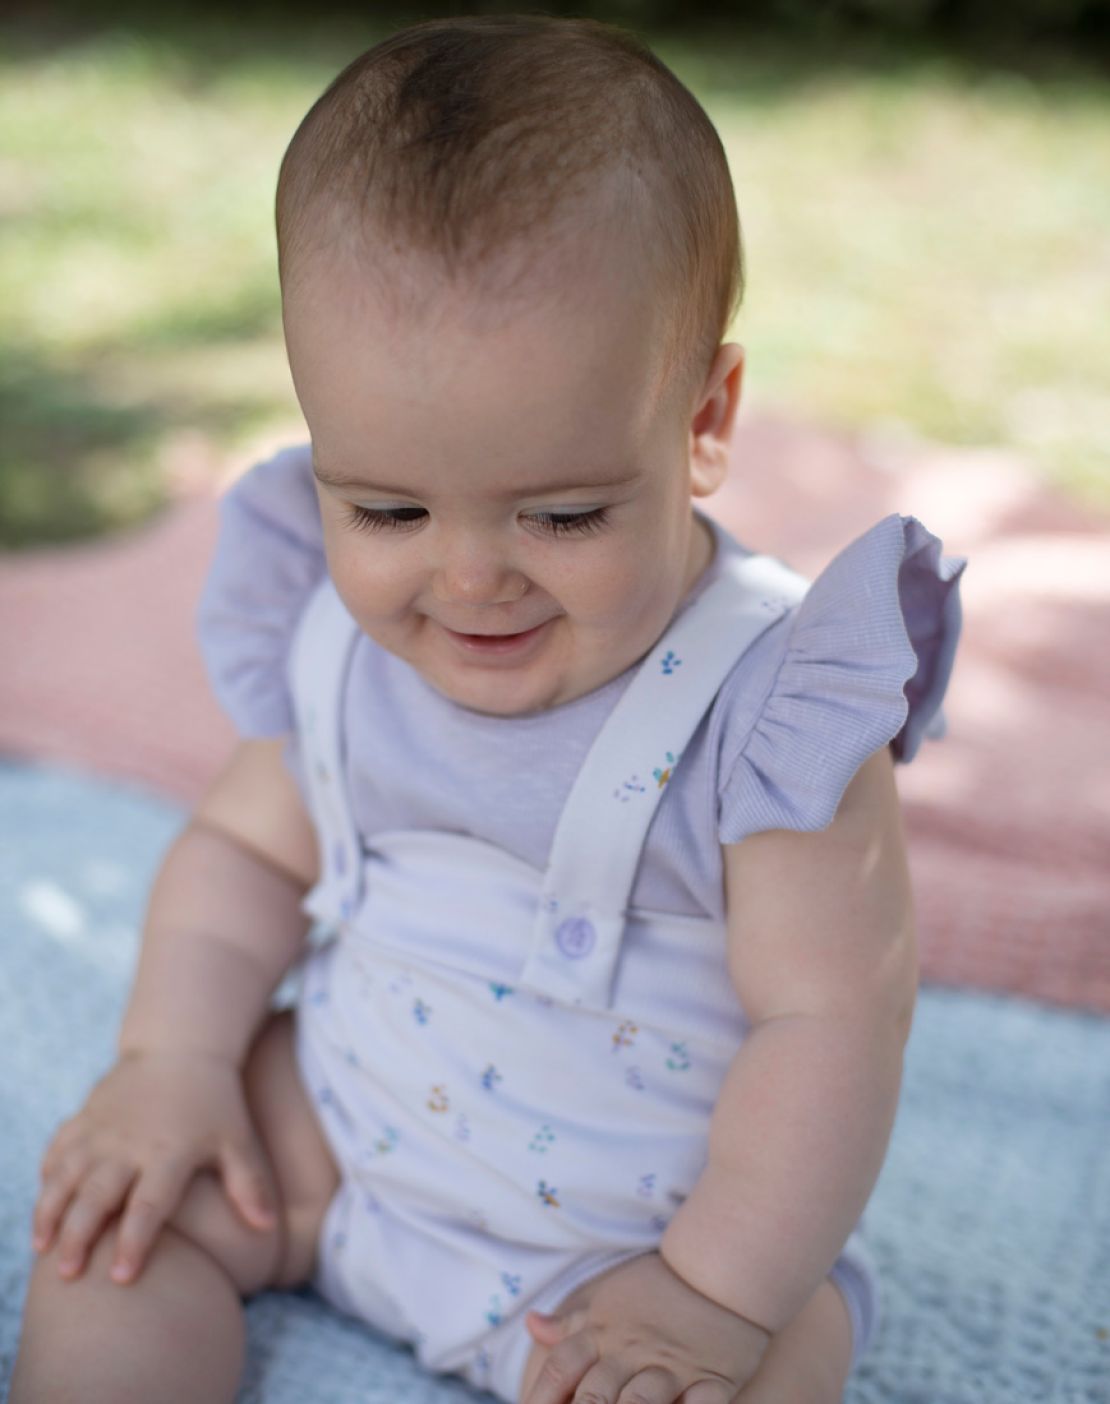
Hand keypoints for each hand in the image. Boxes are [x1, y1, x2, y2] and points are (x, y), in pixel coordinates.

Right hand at [32, 1049, 276, 1284]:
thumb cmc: (215, 1101)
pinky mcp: (85, 1118)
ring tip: (42, 1249)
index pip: (149, 1205)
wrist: (181, 1045)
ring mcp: (102, 1129)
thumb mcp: (238, 1139)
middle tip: (68, 1274)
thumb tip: (269, 1227)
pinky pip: (57, 1150)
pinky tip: (44, 1206)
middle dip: (78, 1237)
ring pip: (66, 1175)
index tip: (120, 1278)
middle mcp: (129, 1143)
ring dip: (50, 1212)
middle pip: (97, 1196)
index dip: (134, 1242)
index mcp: (169, 1152)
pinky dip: (47, 1176)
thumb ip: (248, 1183)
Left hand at [523, 1250, 770, 1403]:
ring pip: (641, 1401)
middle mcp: (632, 1352)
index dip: (540, 1397)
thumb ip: (570, 1323)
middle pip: (595, 1395)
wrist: (717, 1269)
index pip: (561, 1367)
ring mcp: (672, 1367)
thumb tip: (532, 1324)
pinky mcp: (712, 1379)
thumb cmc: (657, 1289)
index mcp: (603, 1334)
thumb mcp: (607, 1298)